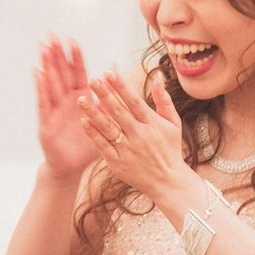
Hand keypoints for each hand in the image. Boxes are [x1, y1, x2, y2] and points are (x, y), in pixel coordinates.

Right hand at [34, 36, 98, 179]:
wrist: (72, 167)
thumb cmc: (88, 144)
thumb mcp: (103, 118)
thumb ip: (108, 94)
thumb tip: (115, 69)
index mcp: (80, 98)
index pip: (77, 73)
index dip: (74, 57)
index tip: (72, 40)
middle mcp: (66, 101)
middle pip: (60, 74)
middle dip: (56, 55)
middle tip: (51, 36)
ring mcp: (54, 110)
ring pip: (50, 83)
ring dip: (47, 66)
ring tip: (43, 48)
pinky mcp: (46, 122)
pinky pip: (43, 102)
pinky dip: (41, 88)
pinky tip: (37, 73)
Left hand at [78, 71, 191, 202]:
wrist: (167, 182)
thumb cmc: (170, 150)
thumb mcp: (174, 124)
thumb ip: (165, 101)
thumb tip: (159, 78)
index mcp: (152, 124)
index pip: (134, 101)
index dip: (121, 86)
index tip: (109, 73)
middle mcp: (139, 135)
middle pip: (119, 112)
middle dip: (104, 94)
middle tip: (92, 80)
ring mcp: (127, 149)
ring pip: (108, 128)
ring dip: (93, 113)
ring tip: (81, 99)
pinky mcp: (117, 162)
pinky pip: (103, 146)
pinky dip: (93, 134)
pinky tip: (84, 121)